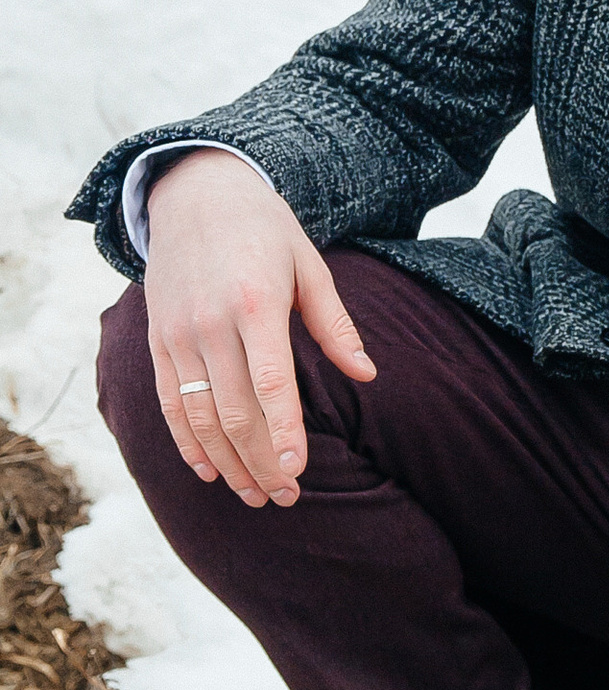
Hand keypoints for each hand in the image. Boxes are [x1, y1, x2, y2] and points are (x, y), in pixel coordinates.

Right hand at [143, 150, 374, 506]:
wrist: (195, 193)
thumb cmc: (264, 230)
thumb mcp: (309, 265)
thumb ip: (335, 325)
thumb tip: (369, 374)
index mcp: (256, 304)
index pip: (270, 384)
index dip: (283, 433)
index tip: (297, 471)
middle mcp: (210, 323)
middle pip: (234, 411)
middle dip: (261, 461)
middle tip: (286, 497)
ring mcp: (178, 334)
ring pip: (198, 416)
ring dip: (227, 462)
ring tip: (254, 495)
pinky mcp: (157, 339)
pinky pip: (168, 401)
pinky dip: (186, 441)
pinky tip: (209, 470)